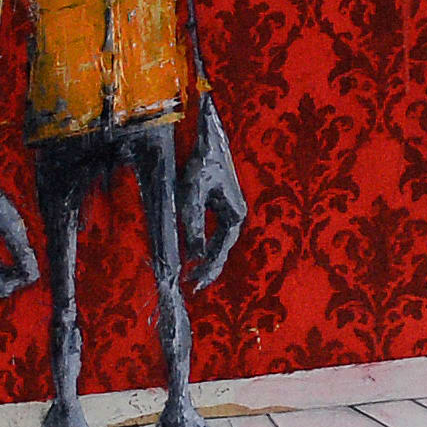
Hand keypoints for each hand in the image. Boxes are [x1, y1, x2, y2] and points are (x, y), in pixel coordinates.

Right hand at [0, 170, 38, 296]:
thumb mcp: (13, 227)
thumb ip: (22, 253)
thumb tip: (33, 276)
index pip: (0, 288)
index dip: (19, 282)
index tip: (31, 268)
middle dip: (15, 278)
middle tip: (30, 262)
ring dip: (11, 273)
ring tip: (25, 257)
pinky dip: (5, 266)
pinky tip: (15, 253)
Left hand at [179, 97, 246, 291]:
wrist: (208, 139)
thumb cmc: (200, 163)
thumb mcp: (193, 192)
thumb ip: (193, 222)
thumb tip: (195, 253)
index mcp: (234, 214)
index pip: (222, 249)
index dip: (209, 267)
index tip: (197, 282)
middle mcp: (234, 215)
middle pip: (222, 249)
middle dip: (208, 269)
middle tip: (192, 287)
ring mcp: (227, 212)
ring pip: (217, 243)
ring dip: (205, 260)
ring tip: (191, 278)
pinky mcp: (217, 207)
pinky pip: (212, 233)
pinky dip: (202, 247)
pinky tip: (192, 257)